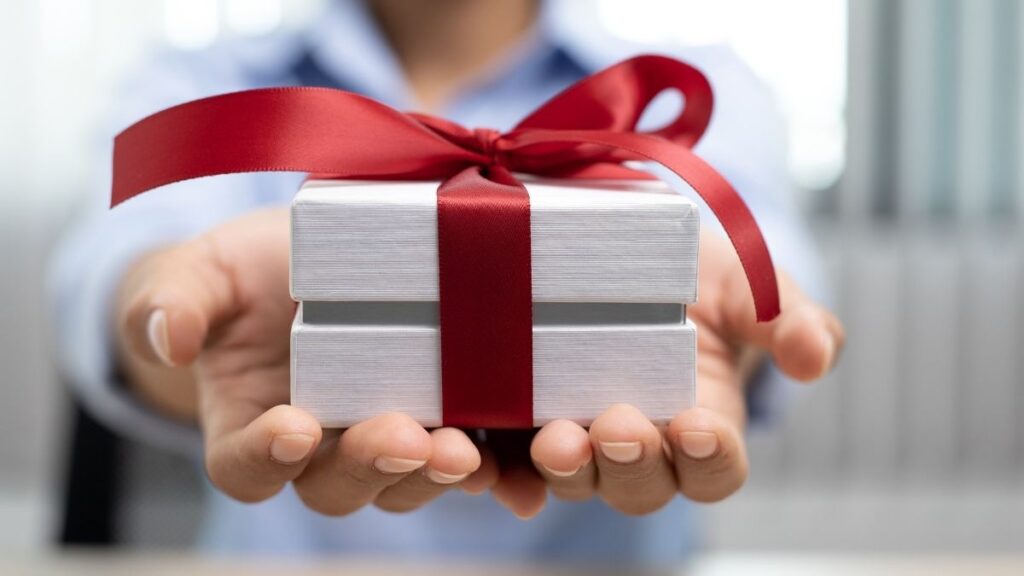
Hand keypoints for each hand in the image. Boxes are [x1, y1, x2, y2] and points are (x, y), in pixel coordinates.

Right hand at [116, 208, 493, 512]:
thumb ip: (173, 300)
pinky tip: (517, 471)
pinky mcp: (441, 416)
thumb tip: (168, 336)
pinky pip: (467, 456)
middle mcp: (320, 444)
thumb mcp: (202, 271)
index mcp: (249, 422)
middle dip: (372, 466)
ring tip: (466, 451)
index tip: (294, 427)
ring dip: (436, 472)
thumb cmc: (244, 273)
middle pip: (338, 484)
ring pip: (406, 478)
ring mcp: (382, 434)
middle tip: (406, 438)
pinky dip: (495, 471)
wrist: (307, 264)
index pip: (245, 464)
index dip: (266, 457)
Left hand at [495, 230, 844, 516]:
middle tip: (618, 427)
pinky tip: (485, 457)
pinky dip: (499, 467)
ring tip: (556, 439)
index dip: (710, 458)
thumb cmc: (697, 271)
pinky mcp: (520, 415)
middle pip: (639, 485)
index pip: (715, 468)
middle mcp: (640, 443)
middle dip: (630, 464)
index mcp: (702, 425)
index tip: (699, 425)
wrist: (625, 246)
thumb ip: (791, 317)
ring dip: (564, 469)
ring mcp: (577, 432)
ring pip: (573, 477)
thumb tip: (816, 356)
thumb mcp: (748, 283)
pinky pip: (508, 456)